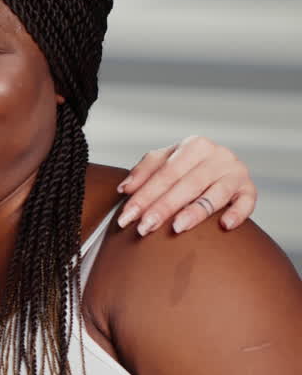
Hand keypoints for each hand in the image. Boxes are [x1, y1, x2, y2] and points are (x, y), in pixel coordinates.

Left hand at [116, 135, 255, 235]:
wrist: (217, 167)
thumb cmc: (184, 167)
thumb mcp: (163, 162)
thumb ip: (143, 172)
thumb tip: (125, 189)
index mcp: (193, 146)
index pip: (164, 173)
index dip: (143, 196)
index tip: (126, 217)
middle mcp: (217, 156)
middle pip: (186, 185)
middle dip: (162, 207)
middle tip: (144, 228)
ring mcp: (236, 172)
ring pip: (215, 194)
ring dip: (195, 212)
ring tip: (177, 227)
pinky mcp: (249, 189)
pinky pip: (247, 202)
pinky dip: (238, 212)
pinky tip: (225, 225)